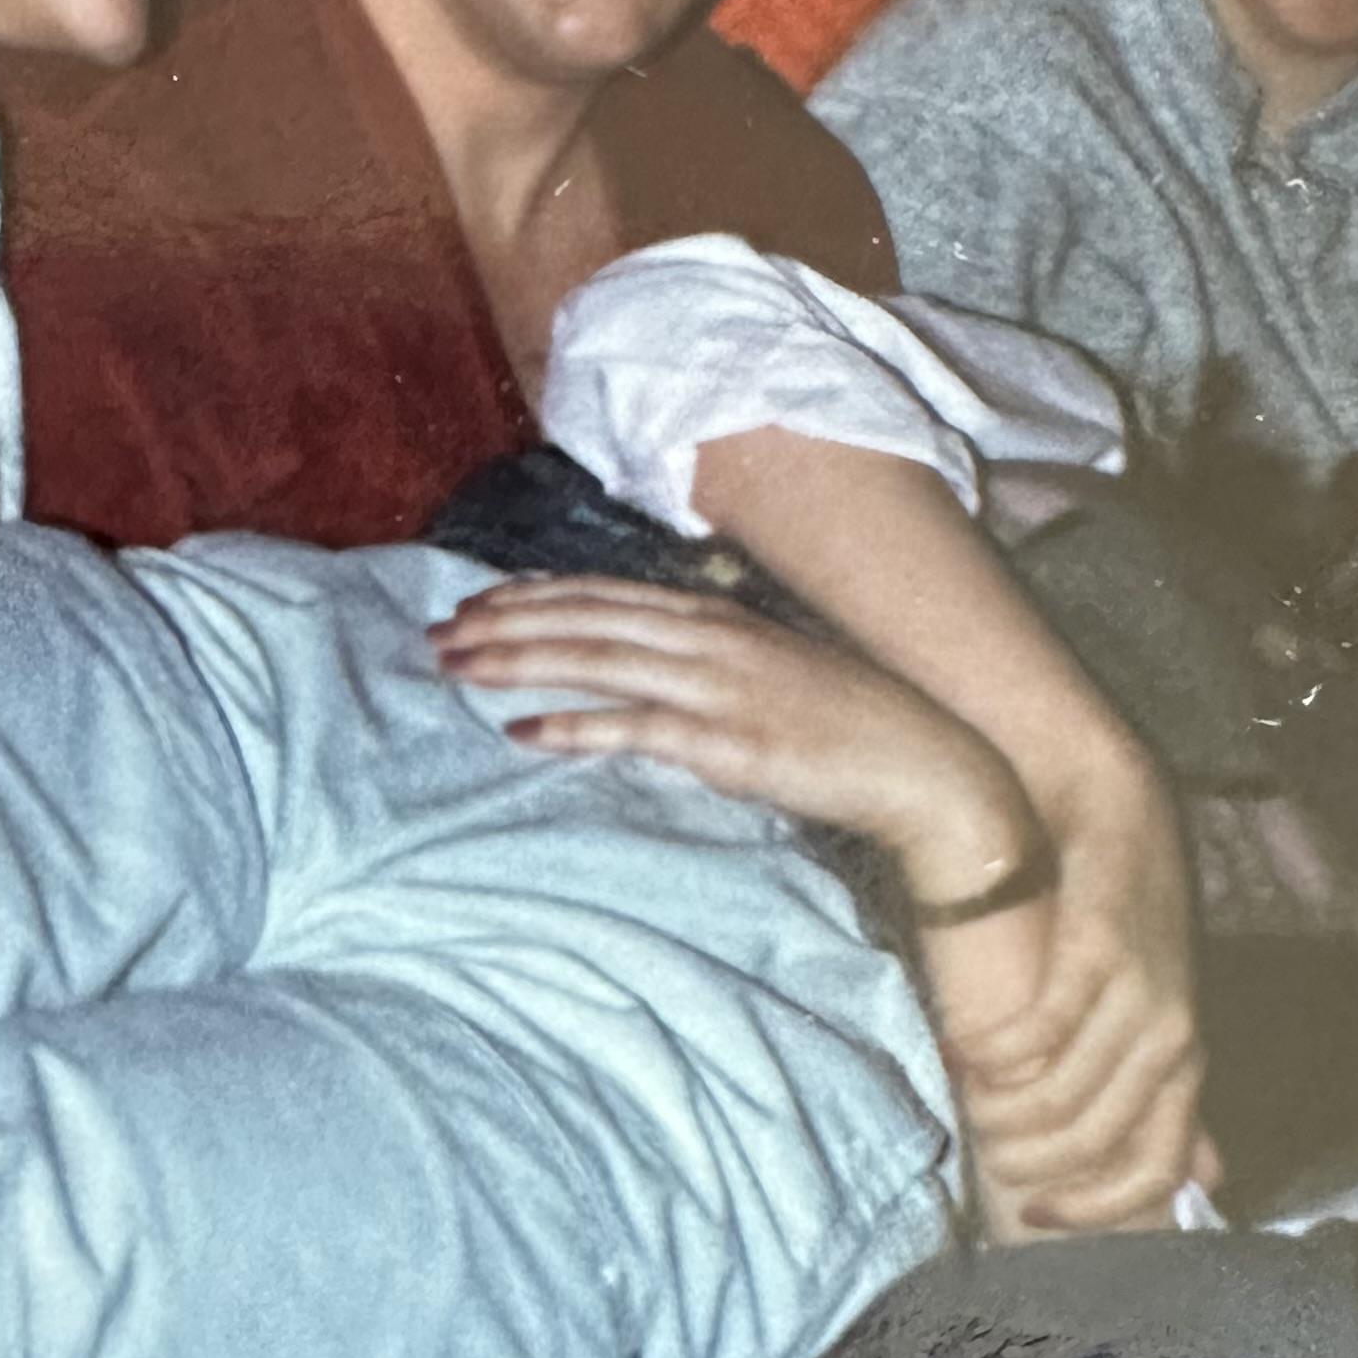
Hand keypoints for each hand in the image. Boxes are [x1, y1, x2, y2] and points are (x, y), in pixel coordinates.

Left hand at [430, 576, 1036, 881]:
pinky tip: (522, 732)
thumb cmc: (840, 721)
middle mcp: (709, 636)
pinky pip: (634, 728)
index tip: (473, 602)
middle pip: (585, 619)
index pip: (602, 593)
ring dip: (519, 662)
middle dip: (504, 622)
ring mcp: (718, 685)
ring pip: (596, 660)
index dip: (531, 595)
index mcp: (714, 615)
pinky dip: (572, 726)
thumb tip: (639, 662)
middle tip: (436, 635)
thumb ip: (700, 658)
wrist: (920, 764)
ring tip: (457, 668)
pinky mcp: (727, 742)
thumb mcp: (763, 669)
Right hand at [944, 753, 1218, 1235]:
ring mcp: (1140, 997)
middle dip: (1034, 1162)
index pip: (1157, 1171)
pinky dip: (998, 1052)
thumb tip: (1203, 1174)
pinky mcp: (1100, 954)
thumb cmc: (1122, 906)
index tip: (1035, 1215)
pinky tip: (966, 1051)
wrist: (1109, 797)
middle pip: (1100, 1140)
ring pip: (1067, 1094)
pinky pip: (1043, 1030)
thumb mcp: (1159, 1001)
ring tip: (966, 1100)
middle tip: (984, 1155)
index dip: (1096, 1207)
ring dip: (1005, 1111)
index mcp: (1187, 1059)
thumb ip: (1168, 1086)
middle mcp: (1174, 1038)